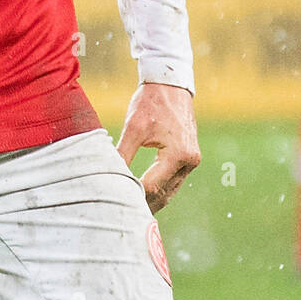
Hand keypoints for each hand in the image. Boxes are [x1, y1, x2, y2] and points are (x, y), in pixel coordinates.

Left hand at [117, 82, 199, 212]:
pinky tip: (143, 194)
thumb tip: (107, 176)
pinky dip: (159, 188)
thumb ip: (123, 154)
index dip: (134, 196)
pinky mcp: (189, 157)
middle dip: (144, 204)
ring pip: (170, 190)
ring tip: (130, 210)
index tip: (116, 203)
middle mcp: (190, 161)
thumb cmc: (150, 102)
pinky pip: (173, 180)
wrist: (170, 83)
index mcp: (178, 155)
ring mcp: (192, 160)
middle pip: (164, 193)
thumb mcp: (134, 127)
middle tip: (121, 216)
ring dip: (152, 199)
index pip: (153, 186)